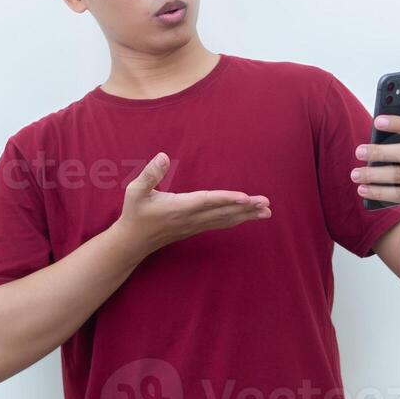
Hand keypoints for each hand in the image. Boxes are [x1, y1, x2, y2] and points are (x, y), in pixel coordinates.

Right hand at [114, 152, 270, 257]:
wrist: (133, 242)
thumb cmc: (134, 213)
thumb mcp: (135, 191)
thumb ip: (150, 174)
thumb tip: (163, 156)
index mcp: (178, 207)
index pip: (207, 201)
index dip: (227, 199)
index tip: (246, 198)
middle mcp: (190, 219)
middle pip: (223, 212)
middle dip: (246, 208)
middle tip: (267, 204)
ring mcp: (194, 226)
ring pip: (224, 220)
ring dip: (246, 215)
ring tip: (266, 212)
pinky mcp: (195, 229)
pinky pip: (219, 224)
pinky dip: (236, 220)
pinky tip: (247, 217)